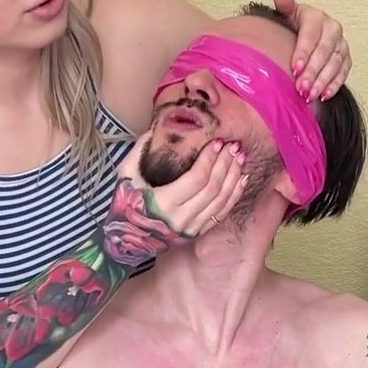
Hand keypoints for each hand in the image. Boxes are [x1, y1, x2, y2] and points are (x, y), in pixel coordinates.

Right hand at [114, 131, 246, 238]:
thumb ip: (139, 151)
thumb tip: (156, 128)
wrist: (126, 240)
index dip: (209, 160)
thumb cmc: (125, 204)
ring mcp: (190, 228)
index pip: (196, 179)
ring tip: (240, 158)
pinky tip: (242, 179)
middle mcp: (180, 219)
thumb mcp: (126, 175)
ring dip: (233, 178)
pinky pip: (221, 214)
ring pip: (221, 202)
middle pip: (212, 189)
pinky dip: (234, 195)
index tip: (218, 142)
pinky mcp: (197, 233)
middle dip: (225, 165)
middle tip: (234, 146)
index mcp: (163, 203)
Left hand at [274, 0, 350, 101]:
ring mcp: (341, 44)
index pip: (311, 35)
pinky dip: (335, 84)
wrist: (303, 36)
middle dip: (312, 71)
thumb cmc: (290, 26)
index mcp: (316, 16)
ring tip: (310, 95)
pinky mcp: (346, 58)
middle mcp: (332, 28)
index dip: (303, 52)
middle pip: (324, 51)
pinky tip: (324, 95)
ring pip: (335, 63)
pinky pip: (344, 72)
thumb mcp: (285, 13)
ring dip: (323, 81)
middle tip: (300, 88)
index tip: (293, 68)